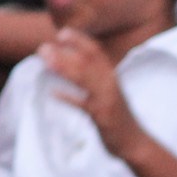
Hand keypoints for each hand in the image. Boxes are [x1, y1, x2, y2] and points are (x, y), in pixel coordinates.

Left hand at [40, 27, 144, 158]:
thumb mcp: (105, 92)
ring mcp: (107, 100)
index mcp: (111, 76)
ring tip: (45, 62)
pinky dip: (69, 98)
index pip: (96, 52)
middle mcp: (110, 84)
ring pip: (84, 79)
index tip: (62, 33)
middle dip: (64, 53)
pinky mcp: (103, 117)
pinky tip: (54, 93)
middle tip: (42, 48)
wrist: (134, 142)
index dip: (79, 41)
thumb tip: (65, 61)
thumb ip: (91, 77)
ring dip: (63, 68)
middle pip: (87, 63)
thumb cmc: (116, 115)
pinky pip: (84, 105)